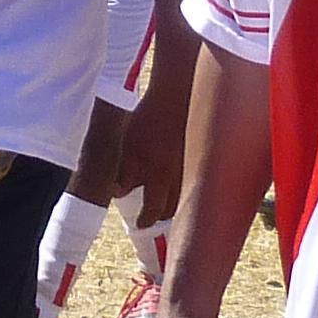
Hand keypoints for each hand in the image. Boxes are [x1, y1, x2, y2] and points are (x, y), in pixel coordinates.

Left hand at [116, 73, 191, 212]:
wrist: (177, 95)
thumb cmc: (150, 117)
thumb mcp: (129, 144)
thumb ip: (124, 172)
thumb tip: (118, 193)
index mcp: (159, 176)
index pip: (153, 210)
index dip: (146, 220)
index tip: (140, 223)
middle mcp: (179, 177)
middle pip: (173, 208)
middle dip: (161, 214)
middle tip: (152, 214)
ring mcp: (192, 168)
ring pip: (186, 196)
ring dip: (175, 203)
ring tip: (164, 201)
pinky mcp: (200, 158)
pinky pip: (194, 180)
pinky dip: (186, 186)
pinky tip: (179, 180)